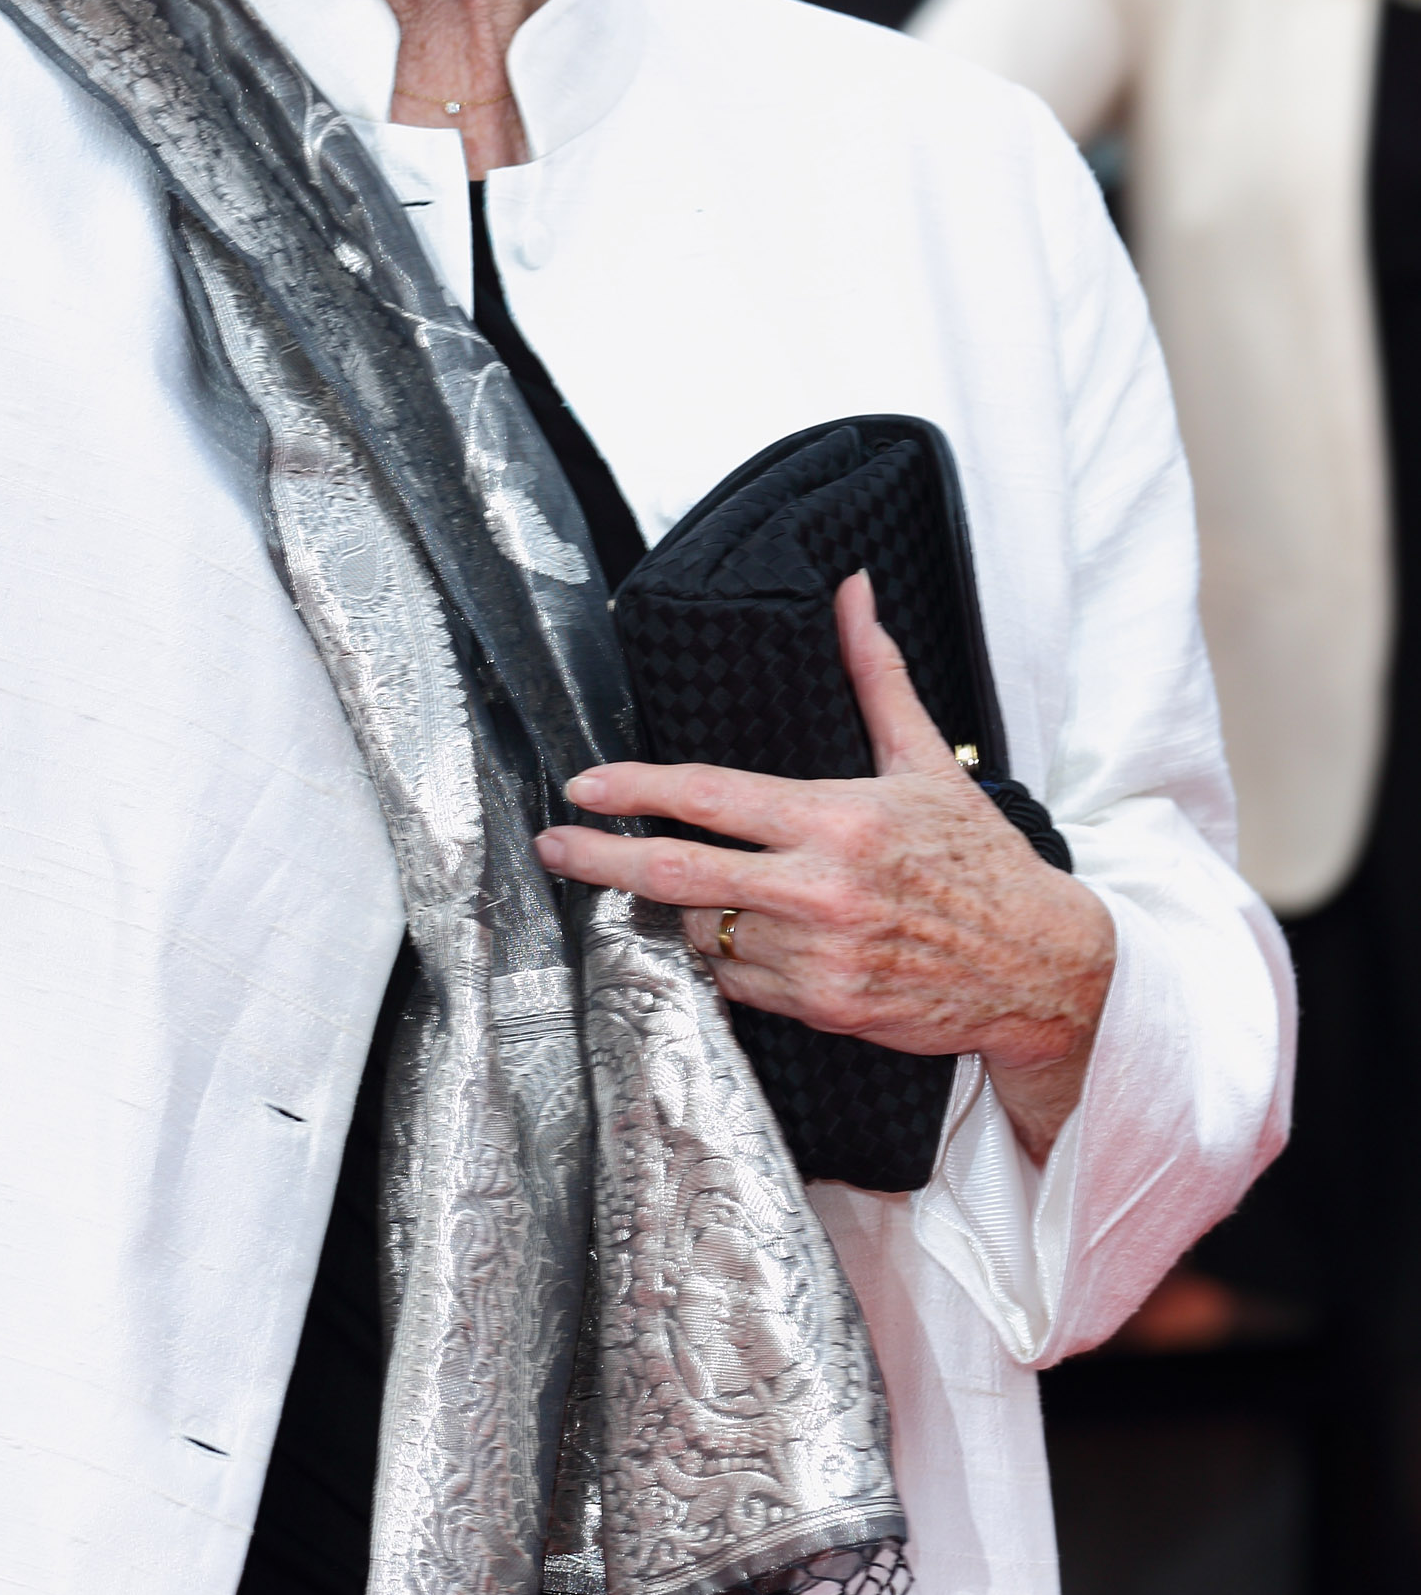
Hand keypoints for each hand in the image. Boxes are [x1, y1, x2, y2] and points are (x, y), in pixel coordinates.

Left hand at [533, 571, 1115, 1164]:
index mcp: (837, 818)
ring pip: (703, 933)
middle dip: (601, 860)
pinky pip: (739, 984)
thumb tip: (851, 588)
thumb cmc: (980, 860)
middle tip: (553, 847)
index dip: (635, 789)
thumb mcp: (926, 760)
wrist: (1041, 967)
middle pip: (677, 874)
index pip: (709, 798)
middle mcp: (820, 889)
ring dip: (681, 912)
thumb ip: (874, 674)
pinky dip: (727, 960)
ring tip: (687, 889)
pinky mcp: (825, 1007)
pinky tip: (745, 937)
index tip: (584, 787)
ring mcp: (818, 956)